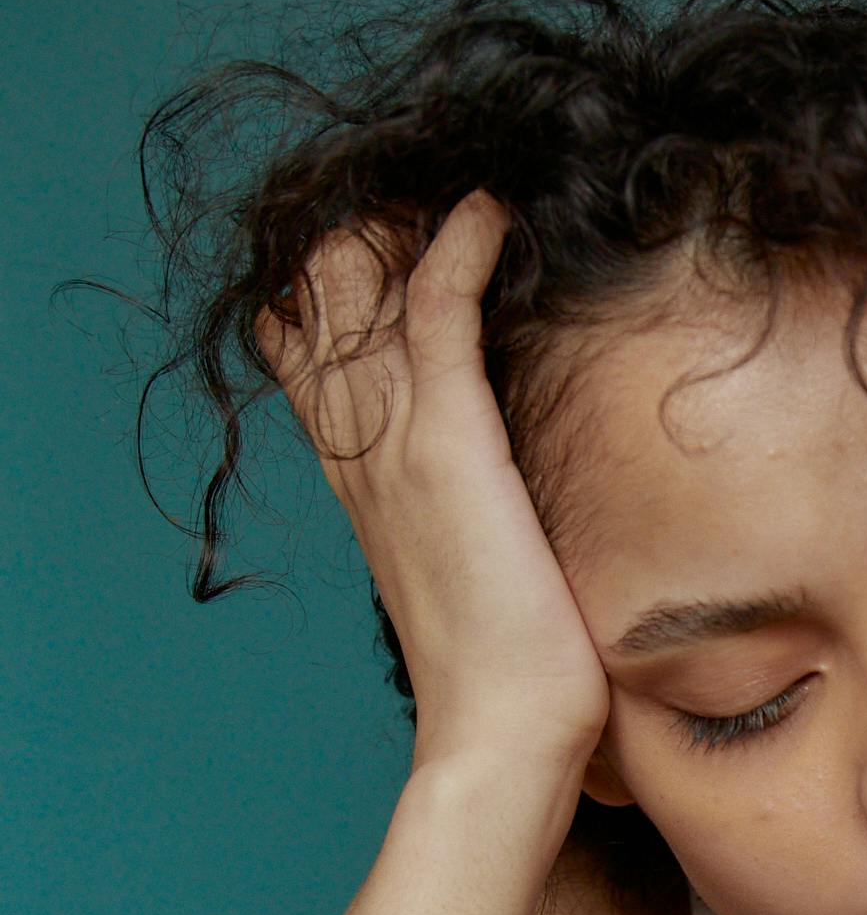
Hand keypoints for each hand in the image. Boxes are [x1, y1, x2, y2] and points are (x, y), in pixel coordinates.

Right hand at [260, 194, 610, 772]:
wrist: (502, 729)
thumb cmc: (505, 657)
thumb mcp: (467, 558)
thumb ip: (459, 498)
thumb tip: (494, 468)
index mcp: (359, 470)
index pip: (312, 341)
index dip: (338, 276)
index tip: (394, 233)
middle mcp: (361, 445)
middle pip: (322, 294)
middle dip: (365, 227)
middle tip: (427, 191)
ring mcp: (396, 440)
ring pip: (361, 287)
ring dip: (403, 221)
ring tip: (455, 185)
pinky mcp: (449, 441)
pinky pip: (437, 309)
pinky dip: (459, 248)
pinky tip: (490, 212)